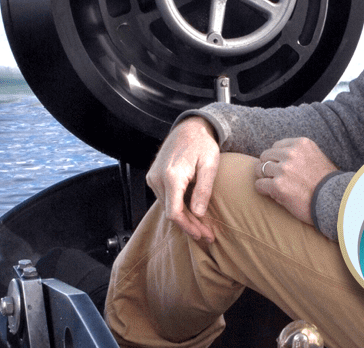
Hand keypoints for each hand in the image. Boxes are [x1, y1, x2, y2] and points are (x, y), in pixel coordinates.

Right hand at [146, 116, 220, 242]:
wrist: (188, 128)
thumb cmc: (202, 144)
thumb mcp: (210, 165)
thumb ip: (203, 189)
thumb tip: (198, 214)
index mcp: (172, 176)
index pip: (174, 212)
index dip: (189, 227)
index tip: (203, 235)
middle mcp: (157, 178)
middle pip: (171, 212)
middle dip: (190, 226)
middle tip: (208, 235)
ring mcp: (153, 178)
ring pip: (168, 207)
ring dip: (185, 218)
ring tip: (203, 227)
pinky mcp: (154, 177)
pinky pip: (166, 198)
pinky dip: (178, 208)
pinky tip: (192, 214)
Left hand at [254, 137, 337, 225]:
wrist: (336, 202)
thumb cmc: (327, 183)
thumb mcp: (316, 158)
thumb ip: (300, 153)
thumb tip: (278, 156)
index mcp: (301, 143)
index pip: (276, 146)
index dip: (277, 158)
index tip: (283, 168)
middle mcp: (291, 153)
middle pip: (265, 156)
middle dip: (269, 167)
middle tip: (276, 178)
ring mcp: (284, 169)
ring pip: (260, 169)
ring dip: (265, 178)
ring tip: (274, 186)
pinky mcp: (278, 186)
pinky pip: (259, 185)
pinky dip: (263, 190)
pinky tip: (272, 194)